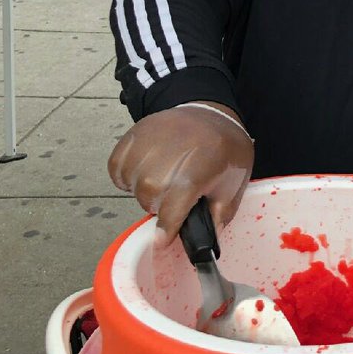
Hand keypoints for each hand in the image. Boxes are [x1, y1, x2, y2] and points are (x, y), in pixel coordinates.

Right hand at [107, 103, 253, 242]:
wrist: (209, 112)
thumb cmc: (223, 146)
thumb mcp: (234, 182)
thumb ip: (219, 215)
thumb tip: (207, 241)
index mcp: (190, 177)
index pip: (168, 217)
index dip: (167, 231)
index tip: (164, 240)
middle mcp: (160, 166)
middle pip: (149, 204)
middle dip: (164, 204)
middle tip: (180, 188)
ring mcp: (141, 151)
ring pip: (133, 189)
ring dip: (147, 188)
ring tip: (168, 172)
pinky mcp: (128, 141)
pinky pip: (118, 171)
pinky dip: (129, 173)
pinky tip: (150, 165)